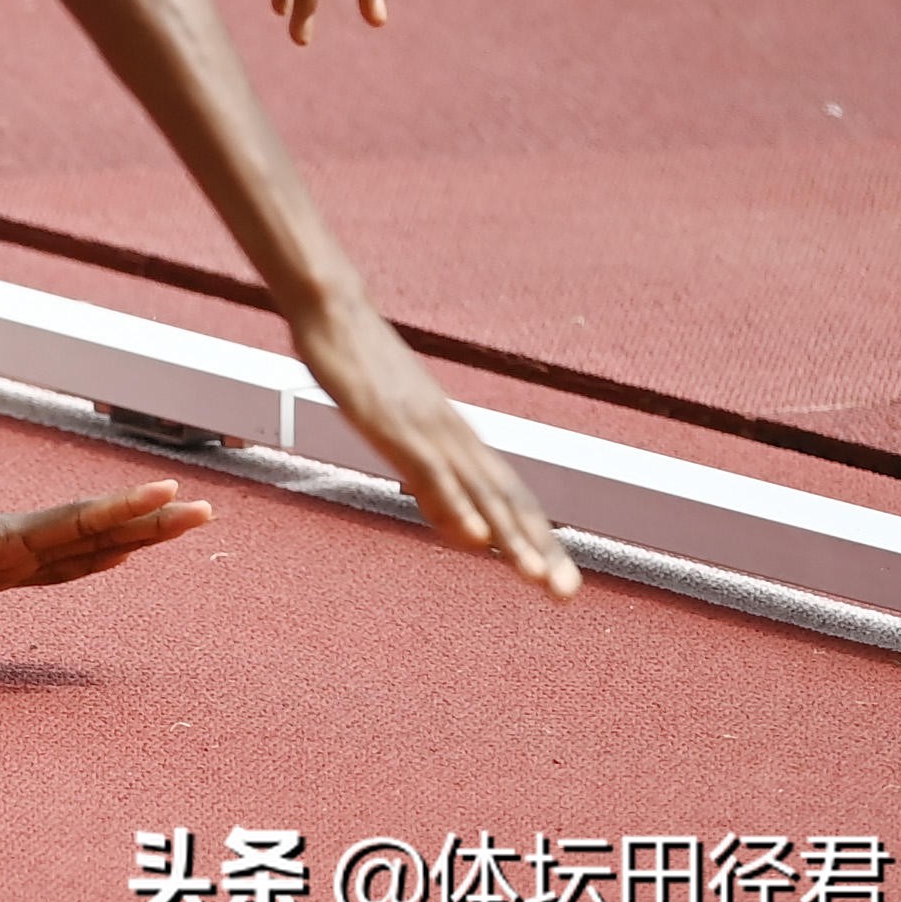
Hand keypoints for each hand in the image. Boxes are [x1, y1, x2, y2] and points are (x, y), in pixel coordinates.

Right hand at [0, 478, 208, 595]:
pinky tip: (125, 550)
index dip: (120, 510)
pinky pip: (66, 565)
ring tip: (180, 522)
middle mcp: (11, 566)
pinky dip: (102, 554)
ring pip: (87, 557)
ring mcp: (8, 570)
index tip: (166, 491)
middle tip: (206, 511)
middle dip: (151, 528)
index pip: (72, 528)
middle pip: (94, 545)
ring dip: (137, 540)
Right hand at [293, 305, 579, 599]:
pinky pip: (428, 471)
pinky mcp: (391, 424)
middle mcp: (452, 434)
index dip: (538, 539)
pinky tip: (473, 536)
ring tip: (534, 577)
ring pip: (476, 490)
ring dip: (509, 535)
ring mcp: (424, 429)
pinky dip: (455, 505)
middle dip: (538, 548)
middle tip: (566, 594)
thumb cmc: (360, 363)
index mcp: (456, 436)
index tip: (562, 582)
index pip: (510, 496)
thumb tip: (461, 529)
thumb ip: (429, 478)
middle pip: (505, 499)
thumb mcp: (398, 427)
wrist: (334, 307)